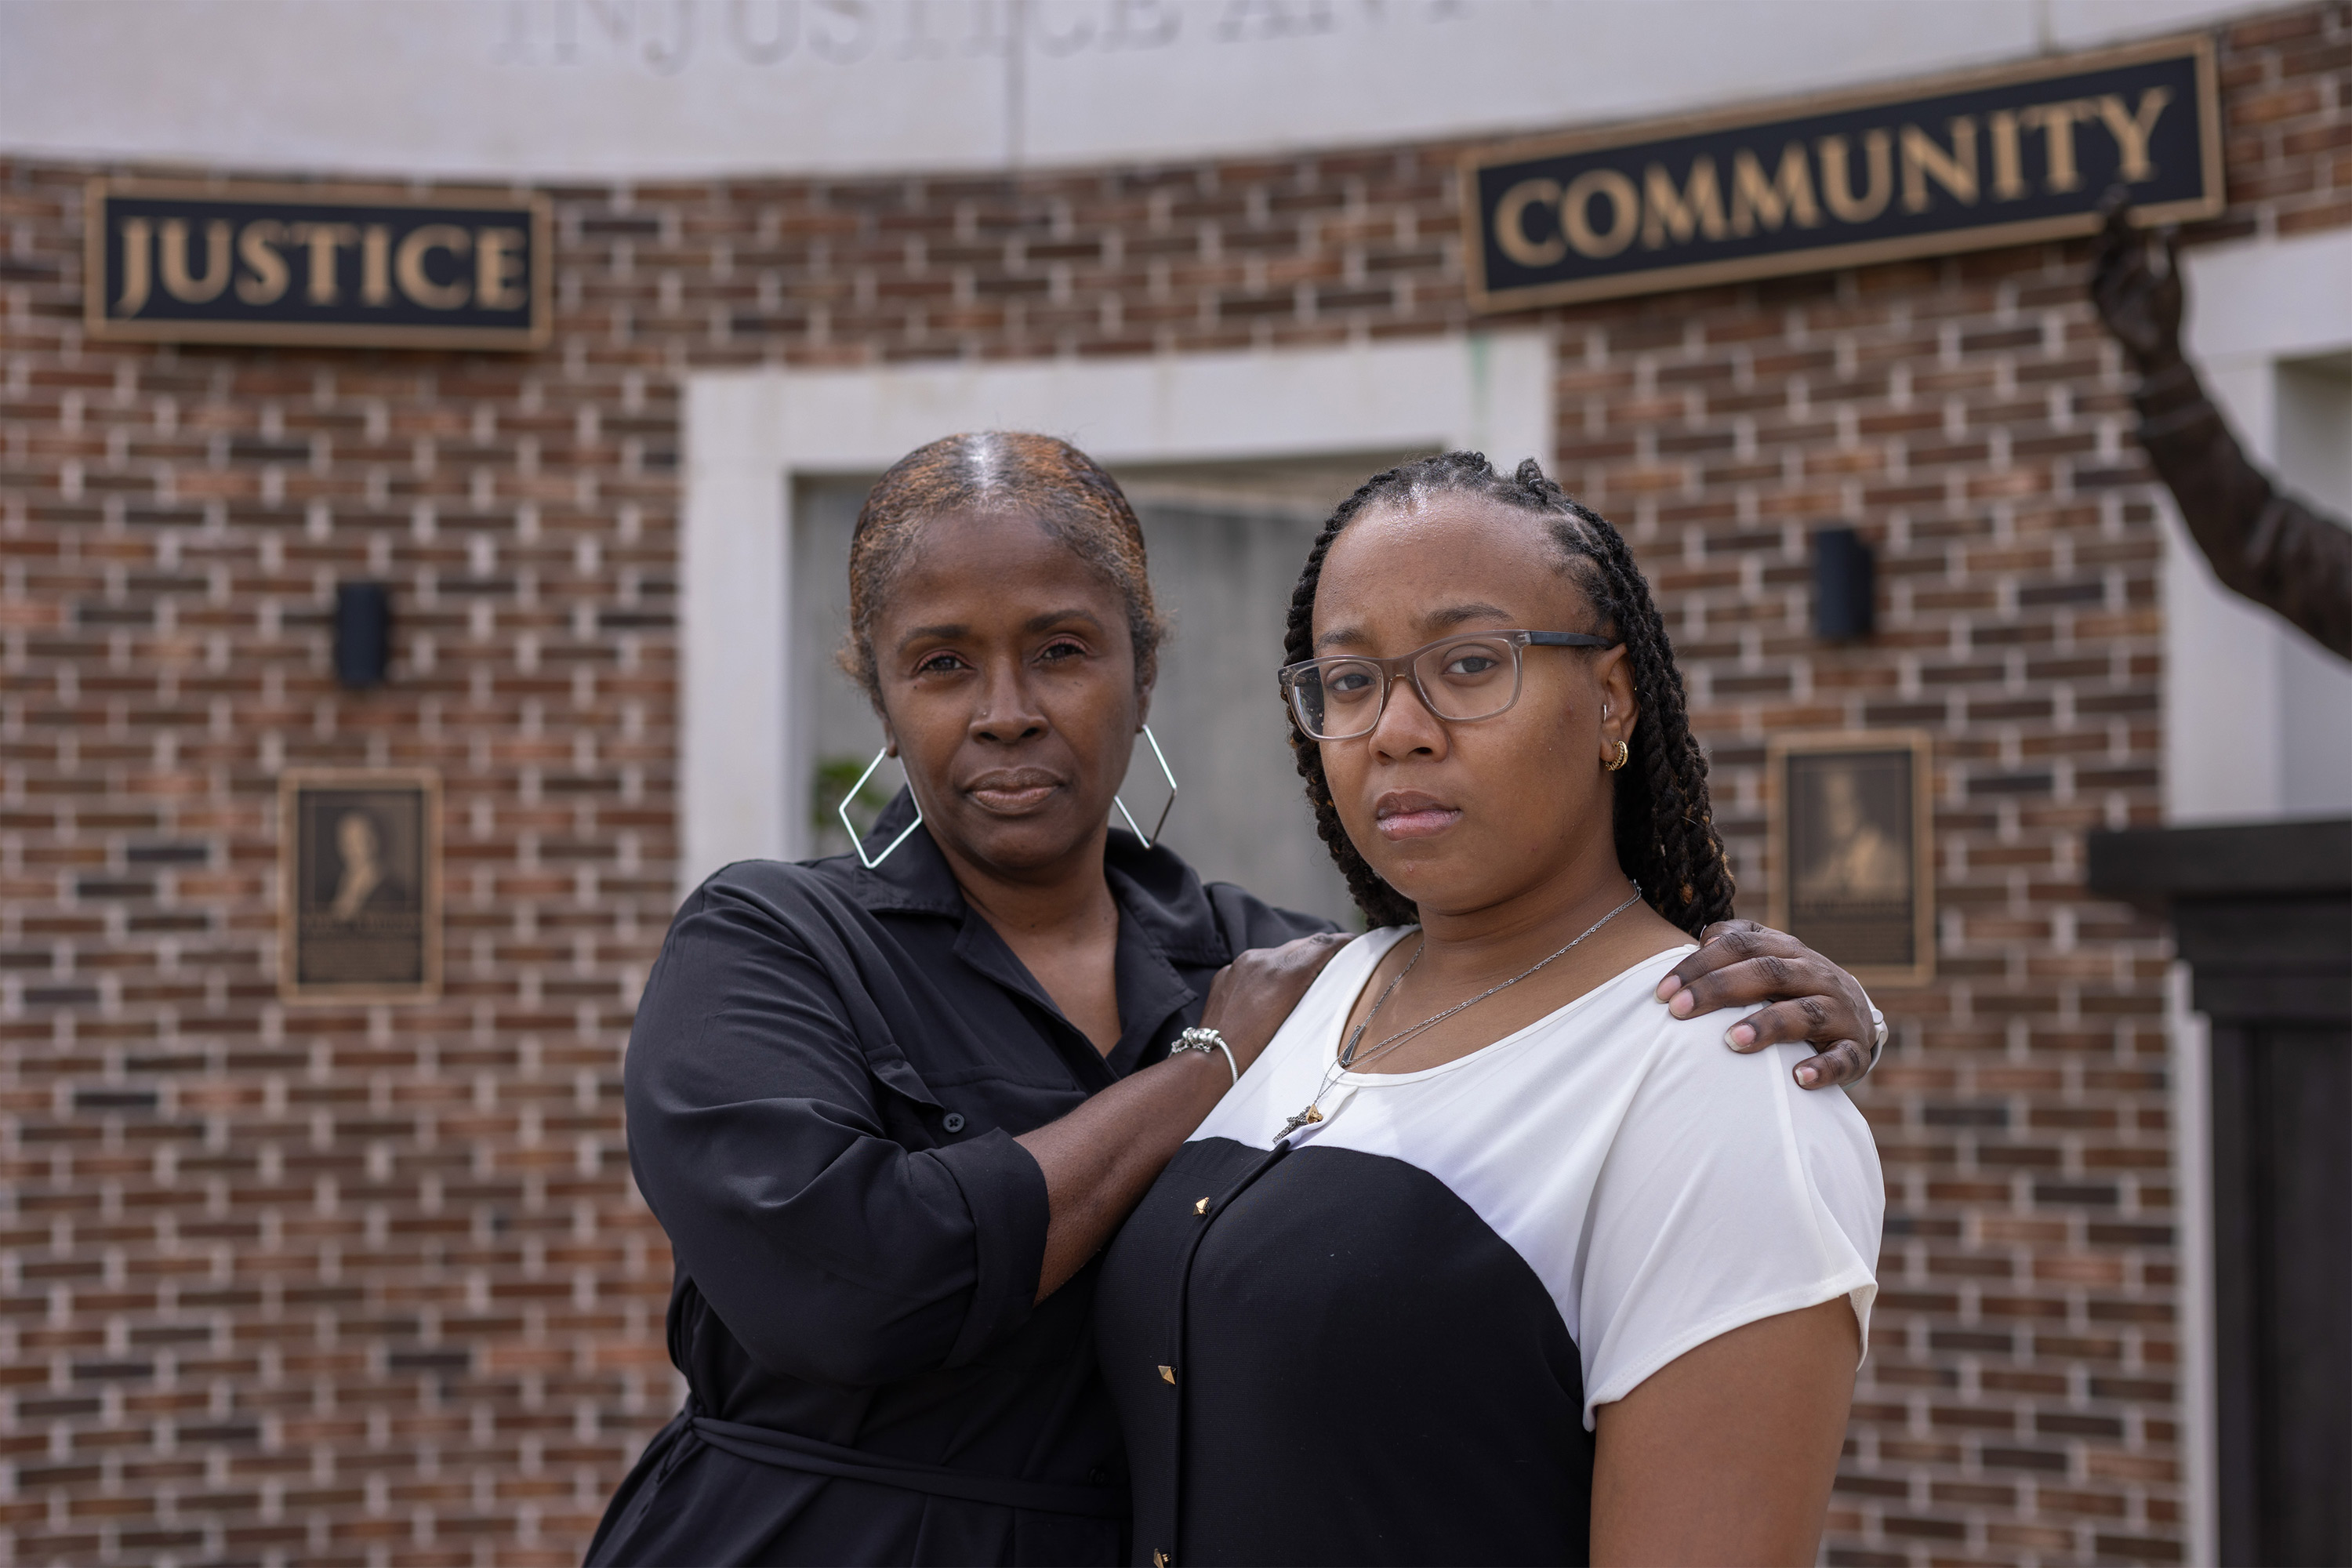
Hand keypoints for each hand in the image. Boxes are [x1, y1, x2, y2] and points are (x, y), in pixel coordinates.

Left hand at [1199, 932, 1353, 1075]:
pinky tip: (1270, 993)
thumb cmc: (1259, 1054)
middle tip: (1337, 959)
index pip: (1321, 945)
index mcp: (1285, 972)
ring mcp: (1241, 964)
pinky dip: (1268, 972)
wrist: (1213, 1061)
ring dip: (1293, 961)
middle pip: (1302, 945)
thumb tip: (1325, 979)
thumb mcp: (1297, 1023)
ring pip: (1277, 953)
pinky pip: (1254, 965)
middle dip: (1320, 950)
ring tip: (1303, 980)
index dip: (1342, 941)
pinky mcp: (1227, 972)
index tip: (1353, 942)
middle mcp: (1263, 960)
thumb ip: (1313, 994)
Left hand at [1653, 921, 1876, 1089]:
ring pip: (1806, 1012)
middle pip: (1768, 973)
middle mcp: (1814, 974)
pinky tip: (1798, 1078)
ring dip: (1769, 1025)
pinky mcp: (1853, 1047)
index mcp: (1787, 950)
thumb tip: (1702, 939)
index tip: (1662, 993)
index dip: (1699, 964)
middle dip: (1720, 989)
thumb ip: (1734, 943)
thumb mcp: (1766, 958)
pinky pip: (1844, 1057)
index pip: (1740, 946)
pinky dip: (1824, 1068)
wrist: (1855, 1014)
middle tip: (1678, 1011)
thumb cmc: (1791, 987)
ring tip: (1733, 1040)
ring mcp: (1838, 1011)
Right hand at [2090, 185, 2182, 371]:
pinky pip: (2105, 290)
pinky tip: (2132, 260)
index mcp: (2132, 263)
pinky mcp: (2104, 311)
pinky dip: (2117, 276)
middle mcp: (2115, 274)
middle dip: (2109, 224)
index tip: (2117, 194)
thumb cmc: (2169, 313)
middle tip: (2109, 202)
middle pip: (2109, 243)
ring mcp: (2107, 292)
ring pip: (2102, 264)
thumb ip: (2171, 252)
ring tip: (2118, 232)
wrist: (2163, 347)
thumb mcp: (2175, 278)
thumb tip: (2168, 222)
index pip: (2123, 233)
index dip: (2120, 215)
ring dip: (2108, 247)